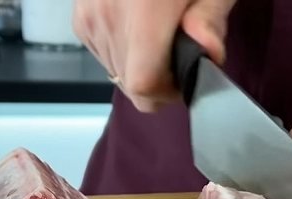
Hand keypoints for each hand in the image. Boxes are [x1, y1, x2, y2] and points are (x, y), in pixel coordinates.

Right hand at [73, 0, 237, 111]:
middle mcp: (109, 16)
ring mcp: (90, 15)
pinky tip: (140, 27)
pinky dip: (123, 50)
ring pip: (115, 71)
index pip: (142, 84)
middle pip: (129, 83)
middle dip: (159, 81)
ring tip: (161, 36)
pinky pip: (102, 51)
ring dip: (140, 65)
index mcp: (144, 11)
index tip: (185, 81)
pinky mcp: (81, 14)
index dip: (167, 94)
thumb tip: (208, 53)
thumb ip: (211, 18)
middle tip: (181, 55)